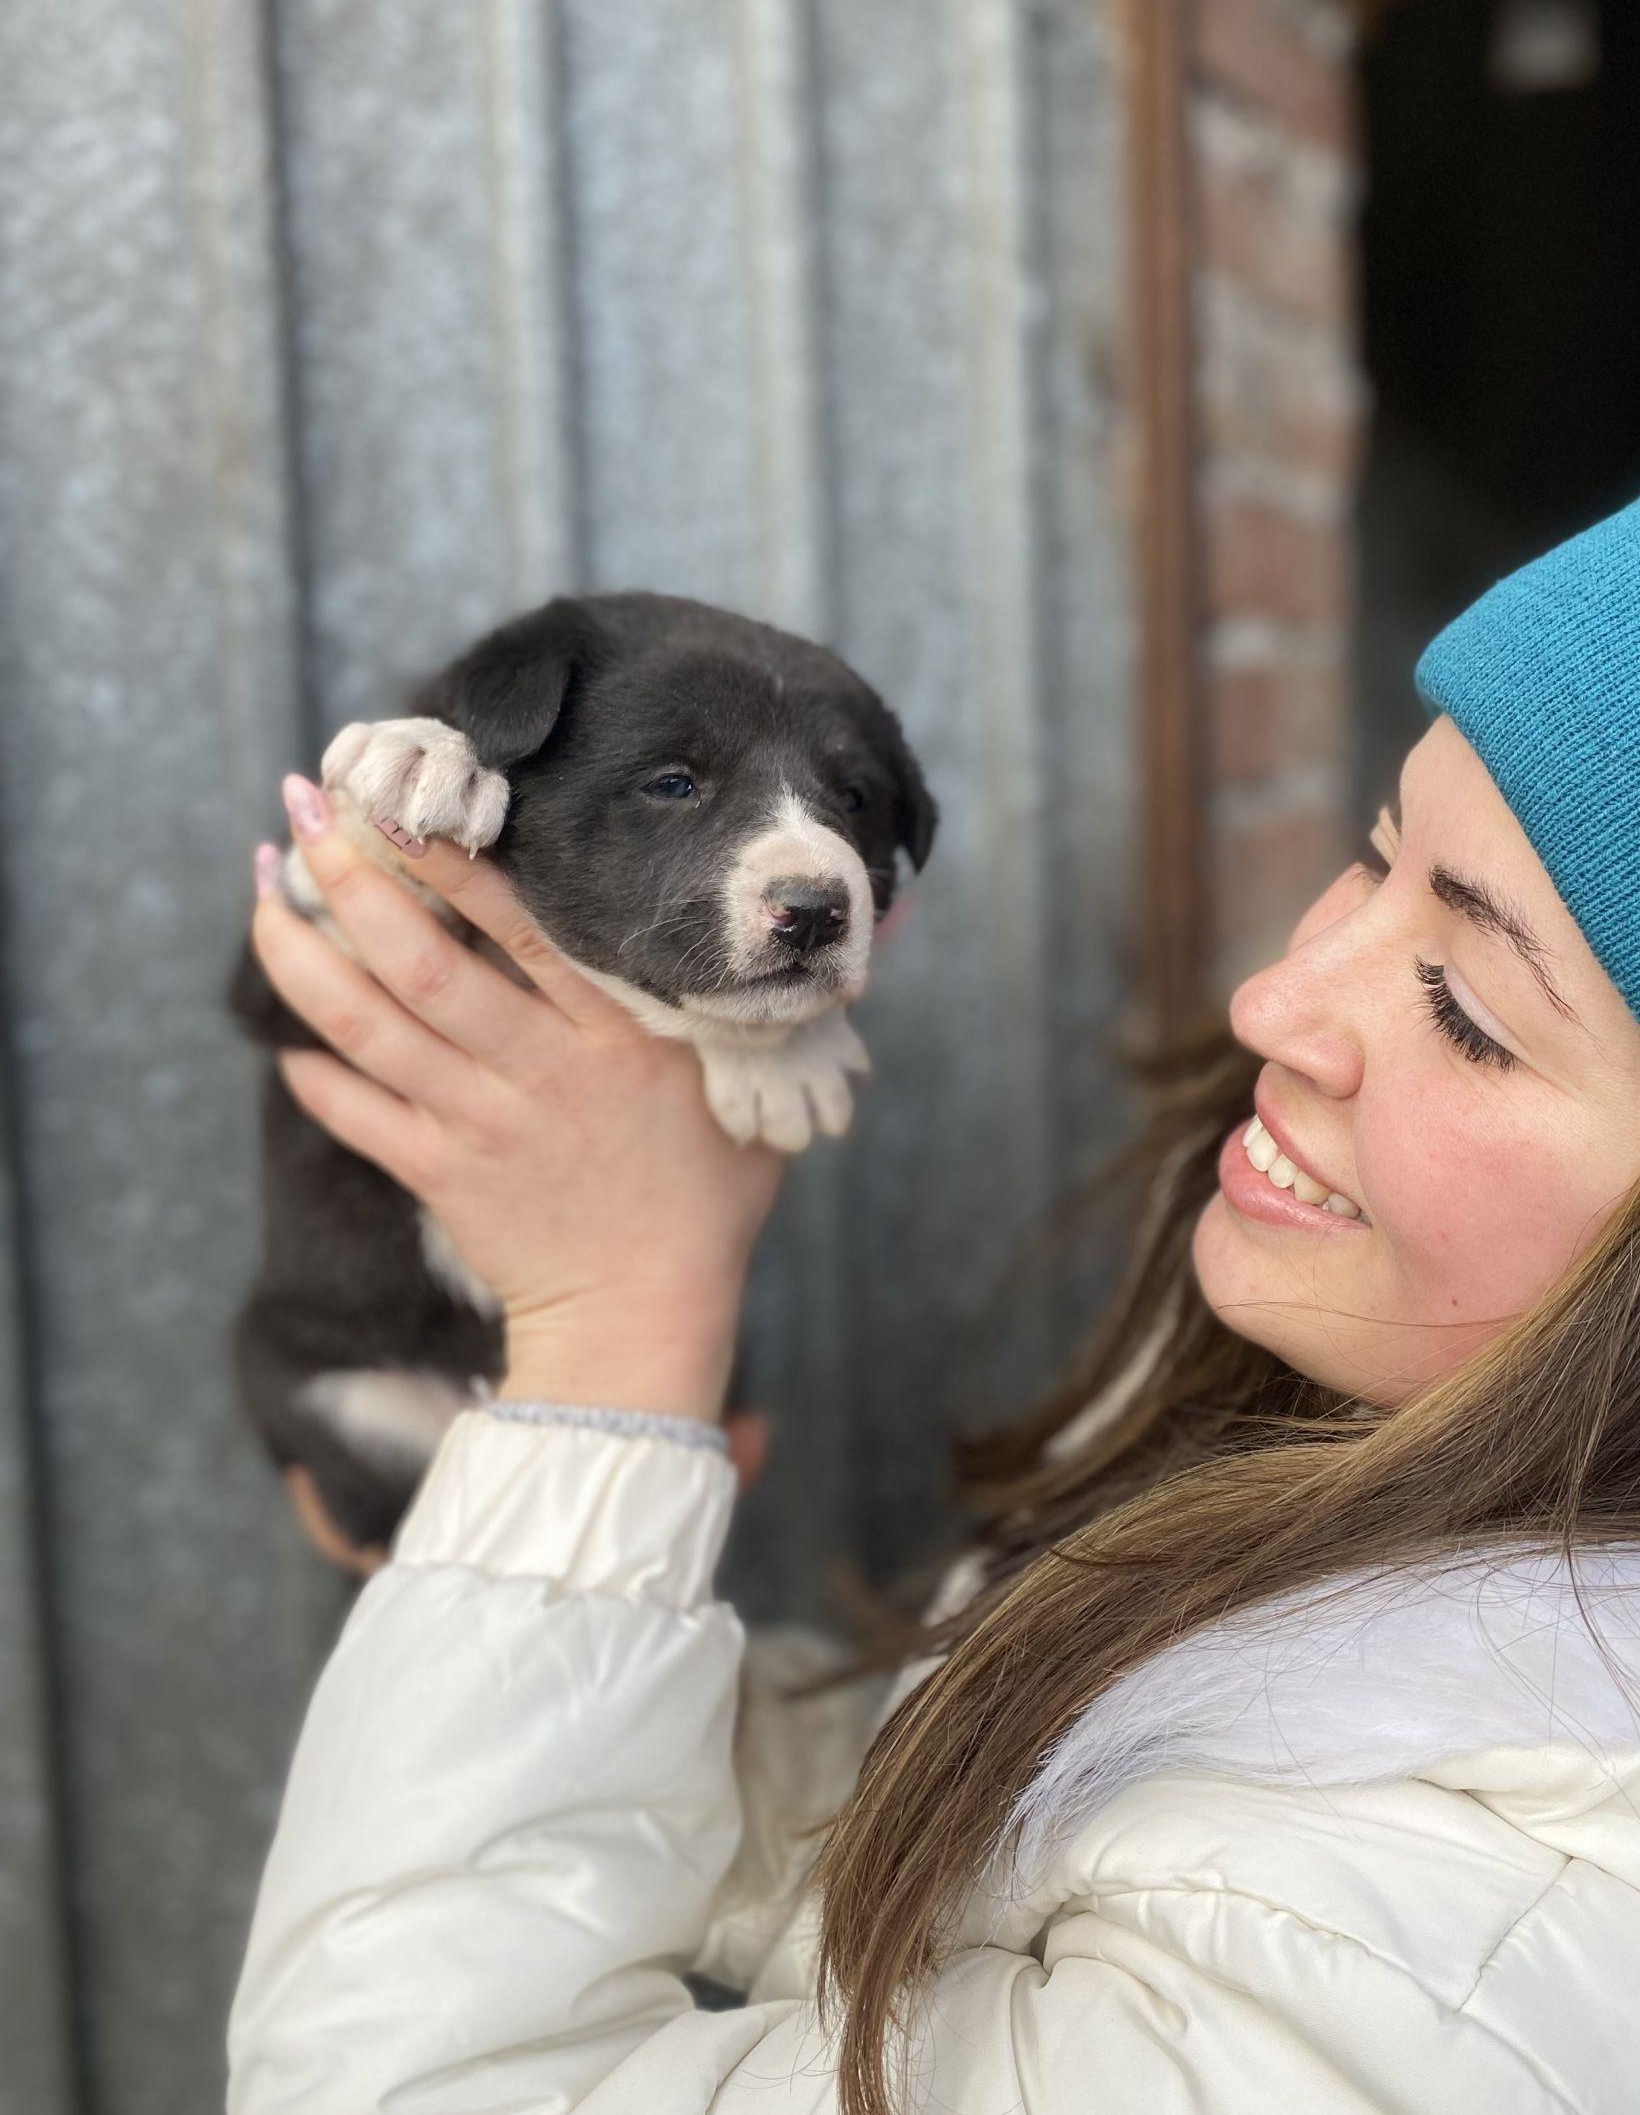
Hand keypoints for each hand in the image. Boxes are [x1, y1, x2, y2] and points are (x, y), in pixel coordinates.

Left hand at [250, 776, 785, 1420]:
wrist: (648, 1319)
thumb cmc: (710, 1195)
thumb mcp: (765, 1084)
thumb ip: (795, 994)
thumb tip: (904, 909)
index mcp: (618, 1032)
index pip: (525, 924)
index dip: (456, 858)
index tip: (407, 794)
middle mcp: (541, 1068)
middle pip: (424, 962)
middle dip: (351, 878)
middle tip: (301, 810)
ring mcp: (482, 1124)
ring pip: (370, 1027)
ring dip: (302, 957)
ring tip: (260, 893)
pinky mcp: (443, 1177)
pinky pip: (360, 1115)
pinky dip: (316, 1071)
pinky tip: (281, 1031)